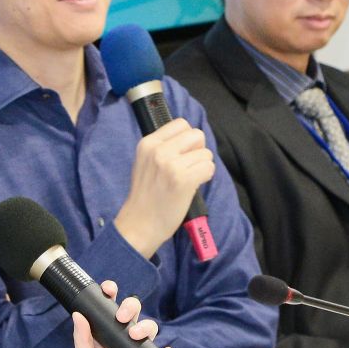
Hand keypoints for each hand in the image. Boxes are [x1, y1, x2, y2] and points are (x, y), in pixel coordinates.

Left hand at [57, 280, 174, 347]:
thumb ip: (82, 339)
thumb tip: (78, 314)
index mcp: (105, 334)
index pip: (110, 309)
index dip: (112, 295)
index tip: (109, 289)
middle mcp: (122, 340)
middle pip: (134, 315)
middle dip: (132, 308)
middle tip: (124, 316)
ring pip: (150, 332)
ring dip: (147, 328)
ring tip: (138, 335)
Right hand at [113, 119, 215, 257]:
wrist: (139, 224)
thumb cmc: (145, 196)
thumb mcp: (144, 163)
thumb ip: (162, 148)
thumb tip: (189, 140)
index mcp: (147, 143)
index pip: (181, 124)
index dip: (187, 139)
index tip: (182, 154)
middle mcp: (159, 150)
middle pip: (197, 134)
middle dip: (198, 150)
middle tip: (189, 166)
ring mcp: (171, 165)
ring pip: (206, 153)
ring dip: (202, 166)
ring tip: (188, 179)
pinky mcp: (184, 180)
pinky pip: (209, 168)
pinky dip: (206, 177)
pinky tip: (193, 186)